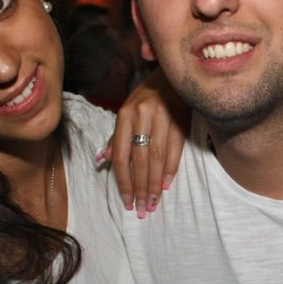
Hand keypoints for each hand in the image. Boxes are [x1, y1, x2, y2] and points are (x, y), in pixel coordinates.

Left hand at [102, 68, 188, 217]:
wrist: (172, 74)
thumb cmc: (148, 96)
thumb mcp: (128, 111)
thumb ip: (117, 137)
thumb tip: (102, 160)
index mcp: (124, 115)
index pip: (122, 155)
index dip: (123, 181)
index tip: (127, 201)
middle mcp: (142, 116)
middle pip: (139, 160)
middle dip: (140, 188)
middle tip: (142, 209)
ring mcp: (162, 117)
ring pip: (156, 158)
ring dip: (154, 184)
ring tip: (153, 203)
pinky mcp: (180, 120)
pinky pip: (174, 149)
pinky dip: (170, 169)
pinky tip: (166, 185)